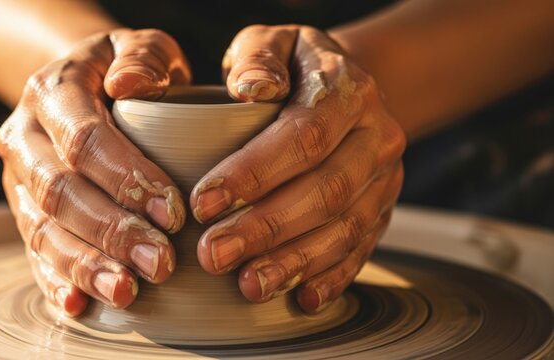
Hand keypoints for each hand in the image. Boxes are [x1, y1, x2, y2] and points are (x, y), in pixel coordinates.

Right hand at [0, 29, 190, 315]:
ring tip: (127, 291)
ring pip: (43, 229)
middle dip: (111, 231)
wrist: (80, 86)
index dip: (127, 178)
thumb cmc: (124, 71)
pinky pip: (33, 250)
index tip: (173, 211)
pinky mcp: (24, 211)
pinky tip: (79, 305)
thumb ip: (143, 59)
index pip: (85, 140)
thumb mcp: (140, 47)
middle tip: (160, 262)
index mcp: (52, 93)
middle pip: (60, 192)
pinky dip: (55, 280)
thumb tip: (130, 84)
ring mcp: (19, 179)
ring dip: (86, 265)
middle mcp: (25, 137)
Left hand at [192, 25, 405, 312]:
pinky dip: (332, 276)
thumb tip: (249, 89)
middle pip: (327, 190)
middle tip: (214, 255)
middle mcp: (376, 136)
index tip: (203, 203)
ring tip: (249, 285)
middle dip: (268, 228)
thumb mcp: (272, 42)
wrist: (342, 88)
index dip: (254, 173)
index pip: (304, 136)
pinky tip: (302, 299)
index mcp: (347, 90)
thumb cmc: (292, 67)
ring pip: (347, 227)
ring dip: (296, 262)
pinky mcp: (383, 210)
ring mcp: (384, 178)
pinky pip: (363, 248)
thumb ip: (258, 59)